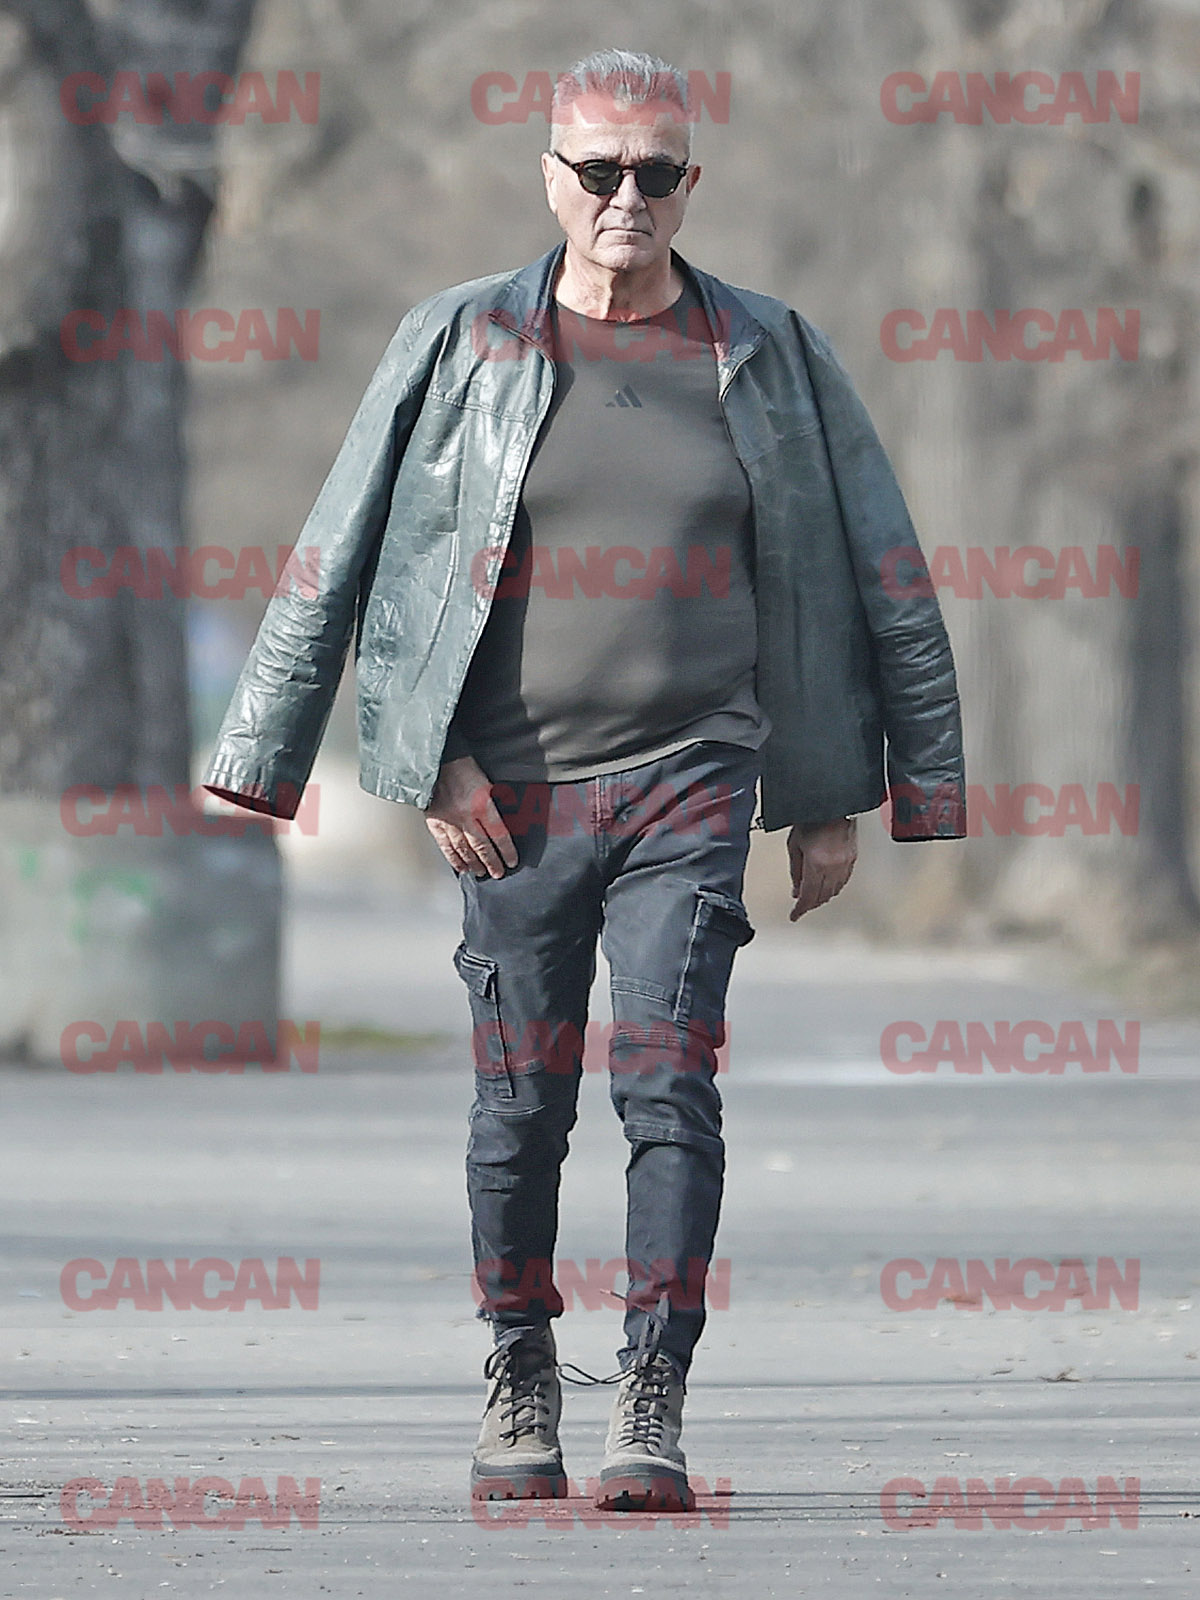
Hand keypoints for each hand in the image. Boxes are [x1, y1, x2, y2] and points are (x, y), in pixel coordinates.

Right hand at [423, 755, 517, 877]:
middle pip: (481, 846)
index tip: (512, 861)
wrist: (436, 760)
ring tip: (480, 872)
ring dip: (474, 863)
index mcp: (481, 804)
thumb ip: (495, 803)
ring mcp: (448, 821)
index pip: (498, 834)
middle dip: (491, 862)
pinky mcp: (434, 822)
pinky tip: (460, 866)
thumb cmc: (462, 767)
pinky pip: (445, 845)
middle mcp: (465, 816)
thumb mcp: (487, 783)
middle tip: (498, 873)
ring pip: (463, 849)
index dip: (506, 851)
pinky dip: (453, 858)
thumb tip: (505, 823)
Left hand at [786, 817, 856, 919]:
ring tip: (814, 897)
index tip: (795, 915)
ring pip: (835, 891)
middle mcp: (833, 865)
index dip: (800, 909)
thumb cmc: (811, 818)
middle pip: (822, 896)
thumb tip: (796, 890)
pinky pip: (843, 881)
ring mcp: (845, 862)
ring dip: (823, 897)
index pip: (808, 896)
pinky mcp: (852, 857)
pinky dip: (834, 887)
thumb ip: (795, 871)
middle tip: (802, 906)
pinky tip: (829, 886)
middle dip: (811, 904)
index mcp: (816, 863)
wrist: (830, 803)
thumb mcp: (794, 845)